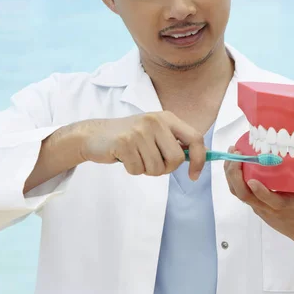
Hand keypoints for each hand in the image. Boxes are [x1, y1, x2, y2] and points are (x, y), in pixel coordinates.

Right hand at [78, 112, 205, 179]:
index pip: (195, 138)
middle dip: (166, 168)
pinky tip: (125, 158)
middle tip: (152, 163)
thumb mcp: (155, 132)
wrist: (94, 135)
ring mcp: (139, 131)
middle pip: (176, 159)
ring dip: (147, 170)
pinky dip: (132, 170)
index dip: (200, 159)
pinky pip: (138, 170)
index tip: (194, 175)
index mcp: (167, 118)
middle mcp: (155, 121)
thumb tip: (198, 158)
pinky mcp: (124, 142)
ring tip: (136, 157)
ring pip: (157, 168)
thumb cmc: (129, 138)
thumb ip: (175, 142)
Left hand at [224, 146, 293, 249]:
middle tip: (236, 154)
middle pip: (245, 196)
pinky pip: (238, 191)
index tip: (253, 178)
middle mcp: (268, 208)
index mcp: (285, 207)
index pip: (269, 202)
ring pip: (237, 193)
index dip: (260, 192)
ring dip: (230, 174)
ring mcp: (259, 207)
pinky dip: (232, 177)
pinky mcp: (254, 203)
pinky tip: (234, 159)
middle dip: (236, 177)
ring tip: (231, 152)